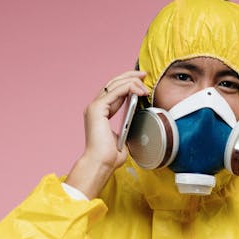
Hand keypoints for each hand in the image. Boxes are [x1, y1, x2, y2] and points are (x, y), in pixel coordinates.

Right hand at [65, 71, 149, 198]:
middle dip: (130, 76)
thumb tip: (136, 122)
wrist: (101, 164)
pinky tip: (138, 89)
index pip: (113, 91)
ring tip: (144, 84)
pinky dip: (128, 87)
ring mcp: (94, 107)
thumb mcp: (123, 137)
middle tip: (144, 75)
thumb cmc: (110, 157)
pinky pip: (115, 91)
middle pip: (113, 83)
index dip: (128, 83)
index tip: (141, 82)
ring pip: (114, 84)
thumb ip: (126, 126)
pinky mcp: (97, 109)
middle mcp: (95, 107)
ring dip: (131, 81)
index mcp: (100, 113)